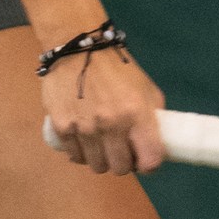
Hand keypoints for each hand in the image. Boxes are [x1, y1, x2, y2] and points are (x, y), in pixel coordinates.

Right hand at [41, 45, 165, 174]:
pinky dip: (82, 153)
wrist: (78, 49)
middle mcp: (111, 125)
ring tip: (102, 144)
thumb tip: (156, 144)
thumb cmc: (117, 69)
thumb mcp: (146, 89)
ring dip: (102, 159)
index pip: (150, 161)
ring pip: (97, 166)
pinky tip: (85, 140)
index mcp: (137, 114)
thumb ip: (153, 118)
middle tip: (121, 149)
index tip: (144, 159)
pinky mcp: (62, 127)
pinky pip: (75, 156)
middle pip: (120, 168)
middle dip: (124, 162)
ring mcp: (85, 128)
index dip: (149, 164)